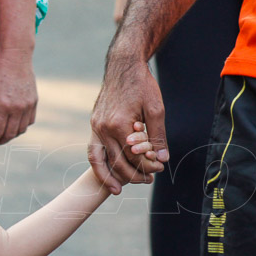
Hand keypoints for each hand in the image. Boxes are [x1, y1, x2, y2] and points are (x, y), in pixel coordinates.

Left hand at [0, 48, 37, 148]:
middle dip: (0, 141)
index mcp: (4, 105)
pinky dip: (21, 126)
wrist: (16, 57)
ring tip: (2, 134)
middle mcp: (18, 108)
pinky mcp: (34, 101)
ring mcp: (28, 105)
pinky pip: (30, 121)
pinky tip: (14, 125)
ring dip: (11, 135)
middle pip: (10, 134)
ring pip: (21, 130)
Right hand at [88, 55, 167, 193]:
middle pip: (117, 161)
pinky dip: (99, 163)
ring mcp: (95, 126)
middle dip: (132, 175)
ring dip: (108, 176)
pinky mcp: (94, 124)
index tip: (160, 169)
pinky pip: (94, 149)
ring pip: (99, 159)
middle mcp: (103, 128)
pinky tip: (108, 171)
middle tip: (147, 180)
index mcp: (119, 125)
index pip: (134, 156)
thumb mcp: (156, 109)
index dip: (148, 165)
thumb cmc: (142, 85)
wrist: (123, 66)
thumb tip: (161, 159)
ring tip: (117, 189)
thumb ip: (157, 136)